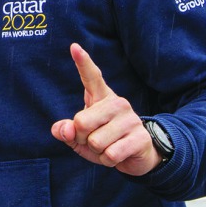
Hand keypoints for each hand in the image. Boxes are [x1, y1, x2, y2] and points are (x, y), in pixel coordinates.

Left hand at [50, 43, 162, 175]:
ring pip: (95, 141)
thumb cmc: (104, 141)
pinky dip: (108, 160)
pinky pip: (110, 154)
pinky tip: (118, 155)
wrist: (137, 156)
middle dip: (81, 138)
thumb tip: (65, 130)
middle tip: (94, 140)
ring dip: (97, 152)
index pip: (91, 76)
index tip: (74, 46)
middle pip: (81, 122)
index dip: (82, 62)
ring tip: (108, 146)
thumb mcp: (80, 137)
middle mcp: (117, 103)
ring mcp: (130, 119)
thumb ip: (66, 131)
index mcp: (101, 98)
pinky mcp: (140, 138)